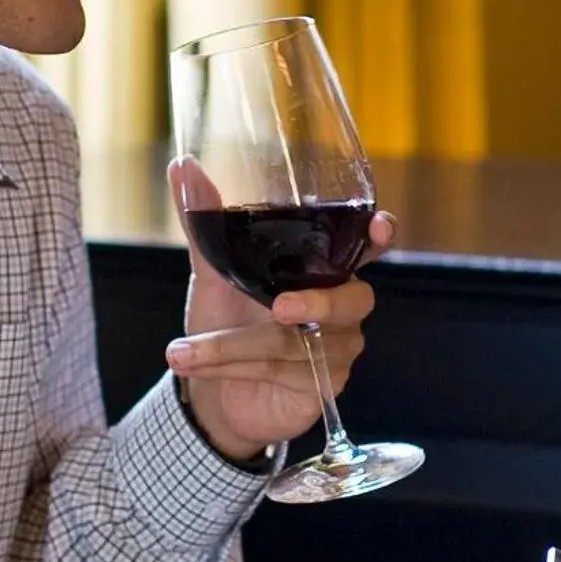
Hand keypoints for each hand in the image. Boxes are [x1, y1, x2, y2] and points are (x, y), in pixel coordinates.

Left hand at [165, 161, 393, 460]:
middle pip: (353, 300)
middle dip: (318, 304)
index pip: (366, 247)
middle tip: (279, 307)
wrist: (211, 394)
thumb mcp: (212, 273)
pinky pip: (284, 372)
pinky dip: (231, 366)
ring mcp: (337, 349)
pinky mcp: (323, 387)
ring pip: (297, 343)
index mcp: (323, 269)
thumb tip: (181, 167)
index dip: (379, 236)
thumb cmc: (226, 324)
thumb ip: (205, 223)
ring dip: (233, 345)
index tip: (380, 226)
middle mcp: (341, 307)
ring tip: (183, 349)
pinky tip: (194, 364)